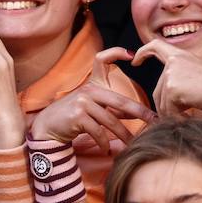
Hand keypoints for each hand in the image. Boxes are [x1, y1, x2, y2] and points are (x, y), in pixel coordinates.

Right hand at [29, 48, 155, 148]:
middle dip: (140, 113)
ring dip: (124, 136)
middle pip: (120, 101)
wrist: (47, 127)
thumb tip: (135, 113)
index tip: (131, 54)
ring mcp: (82, 102)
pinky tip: (107, 149)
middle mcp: (88, 90)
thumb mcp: (91, 107)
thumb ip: (111, 107)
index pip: (101, 60)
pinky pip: (98, 132)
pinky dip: (105, 143)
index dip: (115, 53)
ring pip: (111, 121)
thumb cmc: (71, 117)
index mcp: (92, 84)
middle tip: (154, 121)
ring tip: (133, 144)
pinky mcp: (78, 117)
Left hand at [133, 38, 201, 115]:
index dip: (143, 52)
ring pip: (162, 102)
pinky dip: (177, 117)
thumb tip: (166, 100)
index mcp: (181, 56)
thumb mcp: (200, 76)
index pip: (156, 46)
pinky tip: (190, 115)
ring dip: (174, 112)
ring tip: (192, 113)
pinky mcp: (172, 89)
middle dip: (167, 105)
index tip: (134, 60)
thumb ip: (182, 80)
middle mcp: (174, 62)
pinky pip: (168, 110)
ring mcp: (171, 75)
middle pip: (158, 90)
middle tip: (184, 113)